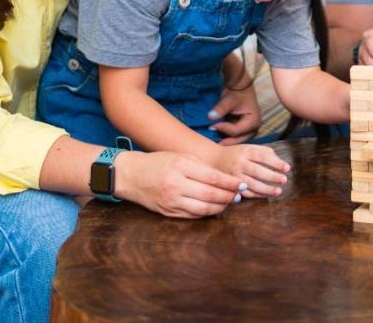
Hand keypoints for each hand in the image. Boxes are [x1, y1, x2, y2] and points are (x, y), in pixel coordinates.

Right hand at [115, 151, 243, 218]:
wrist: (131, 175)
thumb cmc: (158, 162)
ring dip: (220, 207)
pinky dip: (206, 213)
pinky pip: (193, 215)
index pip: (213, 177)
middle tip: (239, 195)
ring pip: (203, 208)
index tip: (241, 184)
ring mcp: (171, 201)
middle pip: (210, 194)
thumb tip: (225, 179)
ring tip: (228, 202)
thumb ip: (201, 166)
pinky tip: (214, 208)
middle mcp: (176, 184)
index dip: (230, 183)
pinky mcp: (168, 213)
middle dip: (228, 196)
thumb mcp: (180, 156)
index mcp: (181, 166)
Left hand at [208, 85, 261, 144]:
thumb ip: (221, 108)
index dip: (223, 129)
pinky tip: (215, 136)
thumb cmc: (237, 91)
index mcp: (253, 121)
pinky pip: (232, 137)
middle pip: (237, 140)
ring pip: (235, 141)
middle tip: (210, 140)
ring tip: (212, 139)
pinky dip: (224, 137)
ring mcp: (247, 131)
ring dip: (224, 140)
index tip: (211, 125)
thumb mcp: (229, 99)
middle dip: (224, 141)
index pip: (236, 131)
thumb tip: (210, 116)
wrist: (239, 87)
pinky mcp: (241, 130)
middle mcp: (253, 129)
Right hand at [212, 144, 290, 197]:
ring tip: (278, 191)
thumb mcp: (249, 148)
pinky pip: (245, 193)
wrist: (214, 161)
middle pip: (257, 171)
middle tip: (284, 180)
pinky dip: (257, 195)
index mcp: (245, 151)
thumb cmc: (238, 154)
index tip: (287, 168)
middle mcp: (239, 163)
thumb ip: (264, 152)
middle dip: (272, 176)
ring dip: (266, 189)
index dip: (276, 162)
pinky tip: (266, 195)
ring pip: (251, 184)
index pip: (262, 156)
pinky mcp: (231, 186)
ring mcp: (234, 176)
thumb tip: (280, 163)